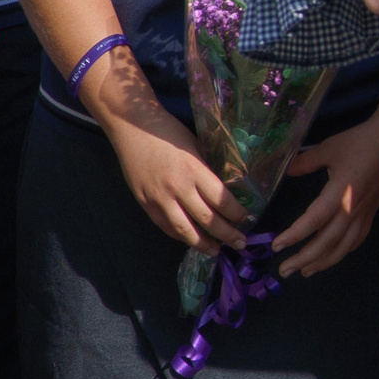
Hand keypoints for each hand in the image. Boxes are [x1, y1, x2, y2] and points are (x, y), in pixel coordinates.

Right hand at [96, 84, 247, 253]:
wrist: (132, 128)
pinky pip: (165, 226)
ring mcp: (159, 198)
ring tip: (217, 250)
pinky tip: (191, 240)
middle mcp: (178, 187)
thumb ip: (207, 171)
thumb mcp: (196, 147)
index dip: (236, 214)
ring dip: (203, 244)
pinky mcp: (145, 203)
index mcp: (194, 170)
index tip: (246, 219)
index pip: (221, 200)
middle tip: (240, 243)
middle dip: (227, 234)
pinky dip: (180, 236)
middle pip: (207, 219)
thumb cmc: (168, 133)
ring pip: (185, 230)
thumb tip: (224, 192)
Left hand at [274, 96, 378, 276]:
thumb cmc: (361, 142)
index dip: (295, 235)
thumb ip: (305, 162)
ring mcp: (364, 213)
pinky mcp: (371, 213)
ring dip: (324, 262)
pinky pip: (357, 239)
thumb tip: (286, 170)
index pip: (315, 220)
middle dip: (305, 258)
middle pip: (328, 241)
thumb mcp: (329, 148)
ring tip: (306, 272)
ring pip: (344, 245)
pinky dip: (344, 251)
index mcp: (340, 192)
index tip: (277, 245)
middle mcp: (352, 208)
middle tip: (285, 270)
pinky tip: (333, 256)